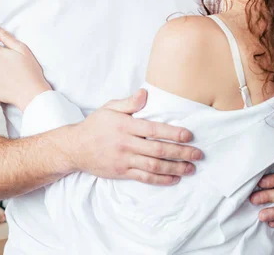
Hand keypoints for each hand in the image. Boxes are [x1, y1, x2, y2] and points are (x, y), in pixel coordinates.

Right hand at [72, 89, 202, 185]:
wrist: (75, 148)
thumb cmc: (95, 125)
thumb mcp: (110, 108)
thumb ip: (129, 102)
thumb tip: (145, 94)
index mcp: (125, 126)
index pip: (153, 130)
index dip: (173, 133)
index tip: (188, 135)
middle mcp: (126, 144)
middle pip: (158, 150)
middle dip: (181, 152)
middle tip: (198, 154)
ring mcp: (124, 160)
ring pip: (154, 167)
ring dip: (175, 168)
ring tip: (191, 168)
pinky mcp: (122, 172)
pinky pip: (144, 178)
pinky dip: (161, 179)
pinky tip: (174, 178)